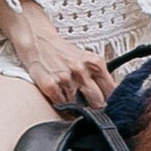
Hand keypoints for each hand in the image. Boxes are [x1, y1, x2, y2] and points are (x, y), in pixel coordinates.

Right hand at [0, 1, 114, 110]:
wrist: (38, 42)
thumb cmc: (63, 53)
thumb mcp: (87, 59)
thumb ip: (100, 76)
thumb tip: (112, 95)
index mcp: (95, 63)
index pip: (111, 90)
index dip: (111, 102)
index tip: (109, 106)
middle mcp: (81, 70)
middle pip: (98, 102)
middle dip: (95, 108)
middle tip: (91, 108)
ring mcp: (66, 79)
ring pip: (78, 107)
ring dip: (76, 107)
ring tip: (70, 96)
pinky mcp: (51, 86)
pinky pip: (61, 105)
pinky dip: (62, 105)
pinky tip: (60, 97)